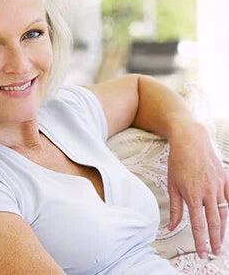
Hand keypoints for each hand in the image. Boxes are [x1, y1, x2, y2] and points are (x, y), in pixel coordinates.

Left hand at [167, 121, 228, 258]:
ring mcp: (219, 186)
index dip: (200, 241)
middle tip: (215, 253)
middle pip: (214, 222)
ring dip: (223, 229)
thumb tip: (170, 226)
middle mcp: (208, 192)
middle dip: (215, 240)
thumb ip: (174, 207)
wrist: (190, 140)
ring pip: (225, 212)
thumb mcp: (172, 184)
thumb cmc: (178, 162)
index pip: (198, 225)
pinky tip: (228, 218)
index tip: (202, 254)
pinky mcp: (225, 179)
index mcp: (193, 195)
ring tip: (221, 241)